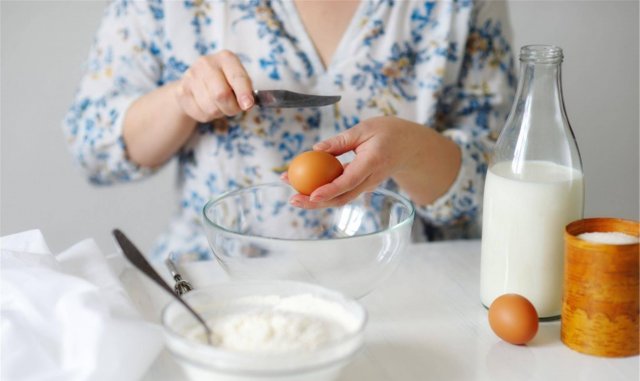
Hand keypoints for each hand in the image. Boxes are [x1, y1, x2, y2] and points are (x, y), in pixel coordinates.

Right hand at [175, 50, 253, 122]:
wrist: (196, 82)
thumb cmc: (225, 82)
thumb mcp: (239, 81)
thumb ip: (246, 90)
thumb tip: (247, 104)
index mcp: (225, 58)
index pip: (237, 77)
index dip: (243, 93)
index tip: (248, 105)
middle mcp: (206, 63)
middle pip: (221, 95)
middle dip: (231, 108)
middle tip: (234, 108)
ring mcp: (190, 76)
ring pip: (211, 108)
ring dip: (219, 113)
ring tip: (218, 105)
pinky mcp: (181, 92)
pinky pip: (200, 113)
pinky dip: (207, 116)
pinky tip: (206, 106)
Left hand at [286, 116, 460, 208]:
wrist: (411, 148)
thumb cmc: (389, 133)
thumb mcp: (365, 128)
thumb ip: (341, 140)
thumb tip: (316, 149)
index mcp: (373, 163)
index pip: (349, 181)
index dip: (329, 190)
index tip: (312, 194)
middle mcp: (370, 180)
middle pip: (341, 198)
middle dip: (315, 203)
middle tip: (293, 199)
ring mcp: (366, 186)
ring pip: (340, 199)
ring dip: (315, 201)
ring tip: (292, 196)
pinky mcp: (361, 186)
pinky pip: (341, 193)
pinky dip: (323, 193)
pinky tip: (304, 187)